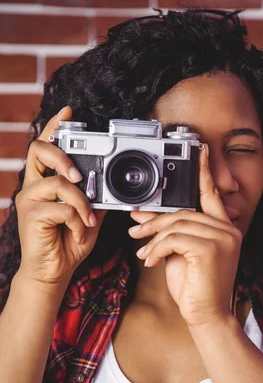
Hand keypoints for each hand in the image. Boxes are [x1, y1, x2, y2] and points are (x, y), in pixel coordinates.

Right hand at [15, 106, 106, 287]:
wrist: (54, 272)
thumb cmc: (68, 242)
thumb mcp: (89, 215)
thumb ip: (95, 197)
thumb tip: (113, 185)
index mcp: (45, 181)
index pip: (46, 146)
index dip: (54, 126)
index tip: (68, 110)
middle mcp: (33, 186)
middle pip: (38, 150)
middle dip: (63, 155)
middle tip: (80, 174)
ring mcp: (29, 200)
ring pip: (56, 182)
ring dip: (80, 200)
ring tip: (89, 216)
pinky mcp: (31, 216)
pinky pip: (61, 208)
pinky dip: (77, 219)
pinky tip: (80, 231)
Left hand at [129, 144, 241, 326]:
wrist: (206, 316)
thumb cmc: (195, 287)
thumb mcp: (179, 254)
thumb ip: (169, 232)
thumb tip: (144, 215)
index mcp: (224, 228)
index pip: (212, 194)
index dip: (204, 172)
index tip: (198, 150)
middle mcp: (228, 230)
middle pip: (183, 212)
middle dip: (155, 221)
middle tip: (135, 229)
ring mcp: (223, 238)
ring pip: (176, 224)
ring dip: (153, 237)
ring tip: (143, 251)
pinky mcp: (211, 249)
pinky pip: (174, 239)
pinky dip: (157, 249)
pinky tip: (152, 261)